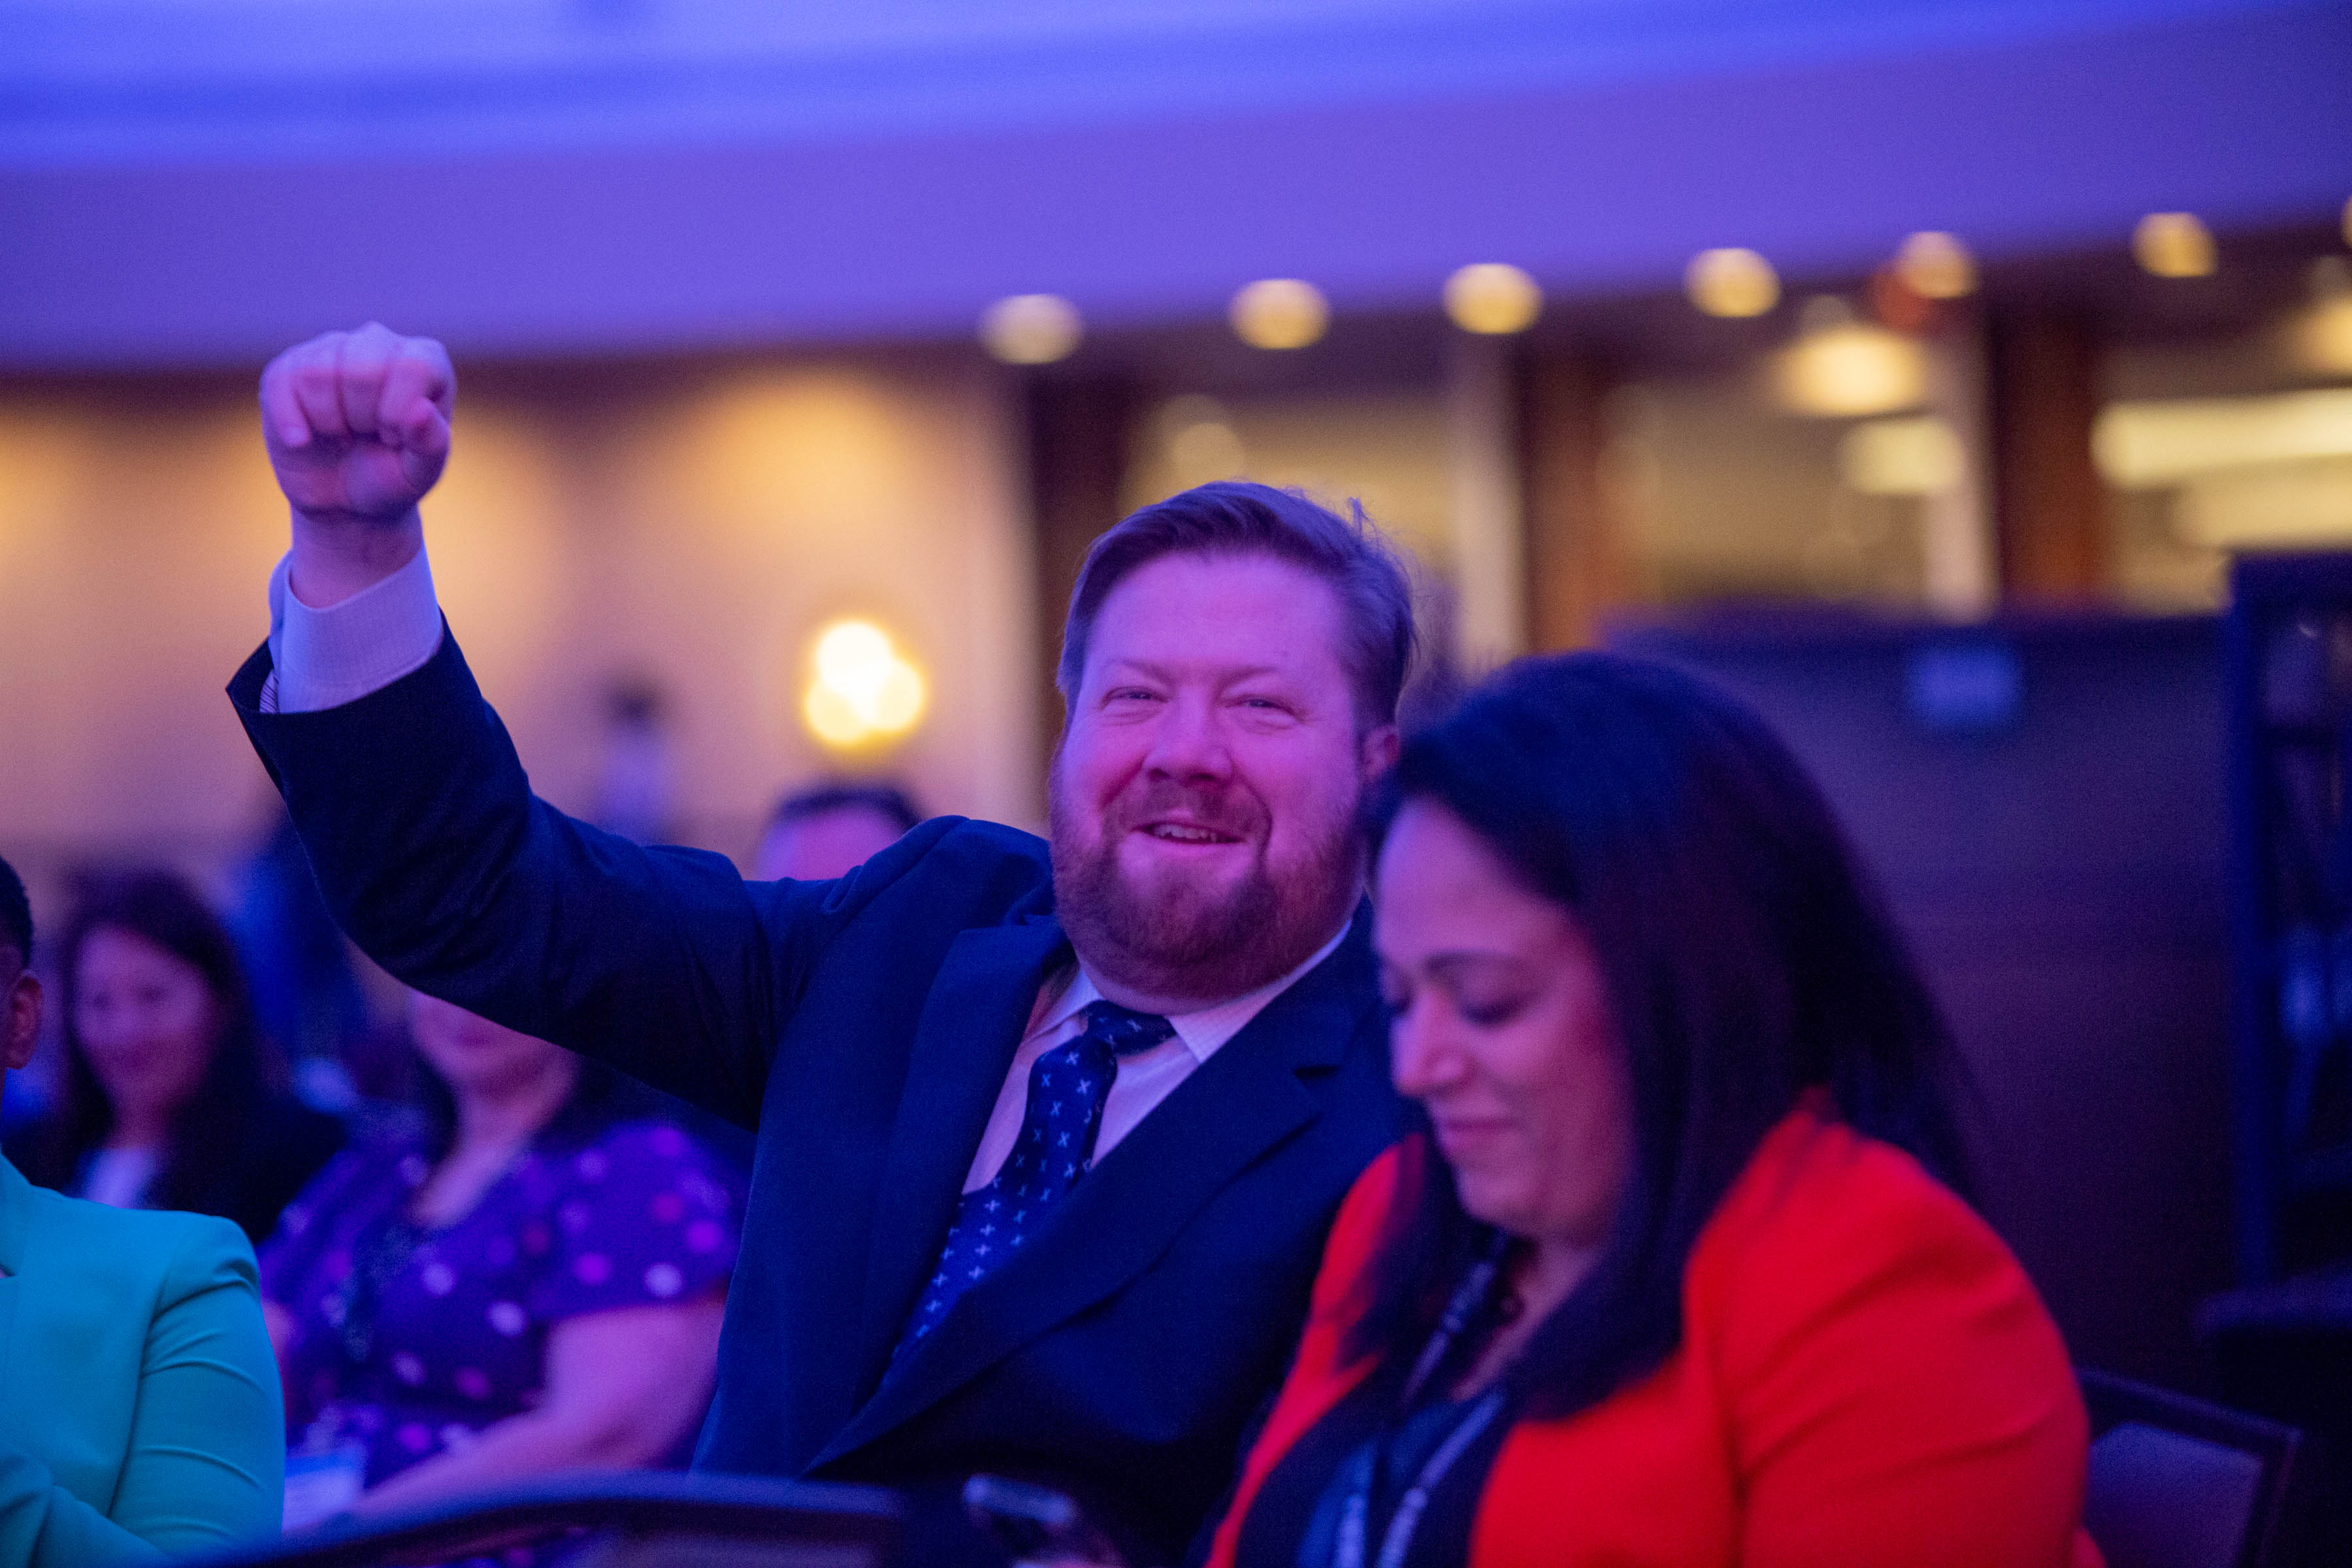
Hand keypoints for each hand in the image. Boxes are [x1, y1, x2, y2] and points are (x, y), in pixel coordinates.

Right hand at [259, 323, 454, 604]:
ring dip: (328, 420)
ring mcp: (330, 350)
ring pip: (320, 370)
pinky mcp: (287, 369)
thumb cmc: (391, 483)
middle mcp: (378, 343)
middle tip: (365, 440)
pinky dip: (292, 420)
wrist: (346, 506)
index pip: (414, 363)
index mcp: (423, 363)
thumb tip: (419, 416)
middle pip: (363, 363)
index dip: (400, 410)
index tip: (395, 438)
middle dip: (363, 416)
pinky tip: (307, 440)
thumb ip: (430, 444)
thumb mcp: (420, 473)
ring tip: (340, 438)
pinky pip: (282, 381)